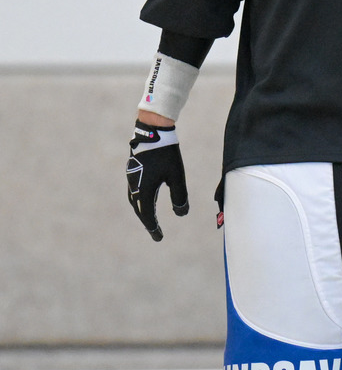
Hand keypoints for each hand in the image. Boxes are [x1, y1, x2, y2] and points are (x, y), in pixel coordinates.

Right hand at [126, 120, 188, 240]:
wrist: (152, 130)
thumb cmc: (166, 153)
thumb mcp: (176, 176)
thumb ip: (179, 196)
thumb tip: (181, 214)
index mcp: (144, 191)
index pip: (148, 216)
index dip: (154, 228)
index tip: (159, 238)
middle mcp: (134, 186)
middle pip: (139, 210)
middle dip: (147, 222)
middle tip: (155, 231)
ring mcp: (131, 177)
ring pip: (135, 200)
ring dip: (142, 211)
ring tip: (150, 217)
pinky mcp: (132, 170)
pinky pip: (134, 190)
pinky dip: (140, 199)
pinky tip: (147, 197)